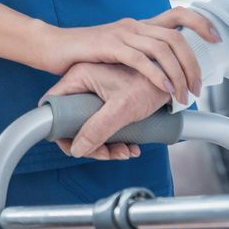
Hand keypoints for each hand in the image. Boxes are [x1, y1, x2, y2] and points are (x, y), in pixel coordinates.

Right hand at [31, 6, 219, 103]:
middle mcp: (135, 25)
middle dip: (193, 62)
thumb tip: (159, 69)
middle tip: (198, 87)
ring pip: (163, 48)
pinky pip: (140, 59)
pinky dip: (157, 74)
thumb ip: (137, 53)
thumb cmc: (85, 54)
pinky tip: (165, 89)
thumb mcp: (116, 50)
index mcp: (139, 25)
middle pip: (176, 36)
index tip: (217, 38)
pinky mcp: (109, 46)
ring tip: (183, 95)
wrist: (52, 47)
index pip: (178, 14)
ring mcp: (123, 34)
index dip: (201, 22)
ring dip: (179, 73)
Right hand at [41, 62, 169, 158]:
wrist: (174, 79)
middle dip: (90, 143)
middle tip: (107, 153)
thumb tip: (78, 149)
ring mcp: (97, 91)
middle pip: (72, 121)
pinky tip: (131, 145)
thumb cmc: (150, 84)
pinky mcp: (109, 100)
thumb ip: (98, 129)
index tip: (73, 146)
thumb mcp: (122, 108)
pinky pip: (103, 124)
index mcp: (80, 75)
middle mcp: (85, 81)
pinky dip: (114, 138)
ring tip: (126, 150)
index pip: (54, 105)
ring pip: (89, 126)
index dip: (58, 130)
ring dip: (105, 145)